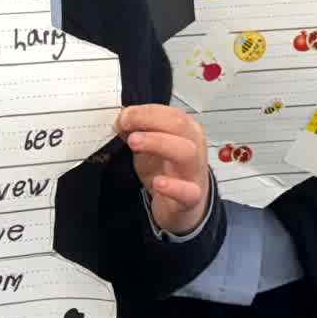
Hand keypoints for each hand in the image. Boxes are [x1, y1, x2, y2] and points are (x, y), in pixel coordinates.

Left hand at [118, 105, 210, 235]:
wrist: (183, 205)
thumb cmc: (168, 171)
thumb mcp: (151, 147)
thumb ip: (140, 132)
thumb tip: (122, 119)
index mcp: (187, 131)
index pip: (171, 113)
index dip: (146, 112)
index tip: (124, 116)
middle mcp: (194, 147)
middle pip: (180, 126)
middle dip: (150, 120)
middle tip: (125, 124)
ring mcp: (194, 172)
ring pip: (186, 152)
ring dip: (158, 142)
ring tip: (135, 143)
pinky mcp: (191, 198)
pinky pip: (188, 192)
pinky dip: (173, 187)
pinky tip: (158, 183)